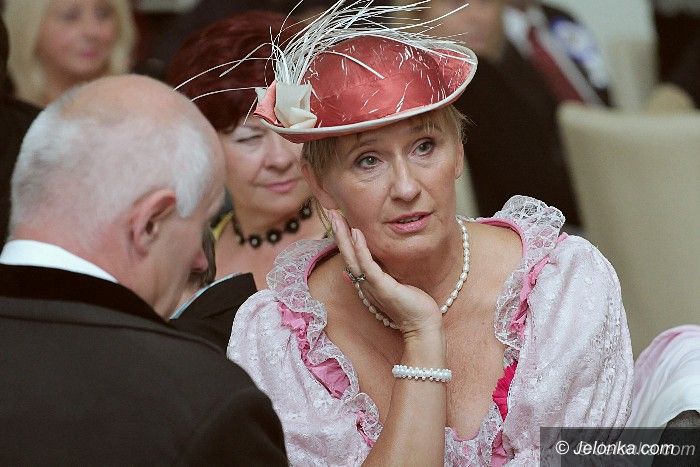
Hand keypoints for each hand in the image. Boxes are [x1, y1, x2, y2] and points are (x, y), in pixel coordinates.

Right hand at [330, 210, 441, 335]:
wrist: (421, 325)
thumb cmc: (409, 307)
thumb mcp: (388, 288)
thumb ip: (372, 277)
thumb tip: (347, 273)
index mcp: (366, 282)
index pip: (350, 256)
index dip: (343, 238)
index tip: (338, 219)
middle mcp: (364, 283)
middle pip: (346, 254)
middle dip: (338, 232)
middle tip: (331, 211)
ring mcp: (371, 285)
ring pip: (352, 257)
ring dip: (344, 236)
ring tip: (338, 218)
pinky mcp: (382, 286)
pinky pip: (368, 265)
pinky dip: (361, 249)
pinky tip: (356, 233)